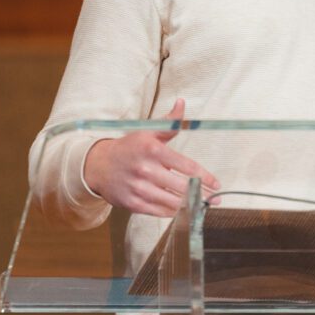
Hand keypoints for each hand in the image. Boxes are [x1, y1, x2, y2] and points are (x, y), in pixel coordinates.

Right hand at [83, 98, 220, 215]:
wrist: (98, 165)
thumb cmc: (129, 147)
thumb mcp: (148, 130)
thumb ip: (169, 121)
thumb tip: (182, 102)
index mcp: (153, 150)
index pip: (187, 167)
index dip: (204, 177)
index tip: (216, 184)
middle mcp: (146, 170)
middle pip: (182, 187)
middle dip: (202, 195)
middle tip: (215, 200)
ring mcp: (139, 189)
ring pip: (172, 202)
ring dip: (190, 205)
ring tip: (202, 206)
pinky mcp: (133, 204)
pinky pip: (159, 212)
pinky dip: (173, 212)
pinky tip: (183, 210)